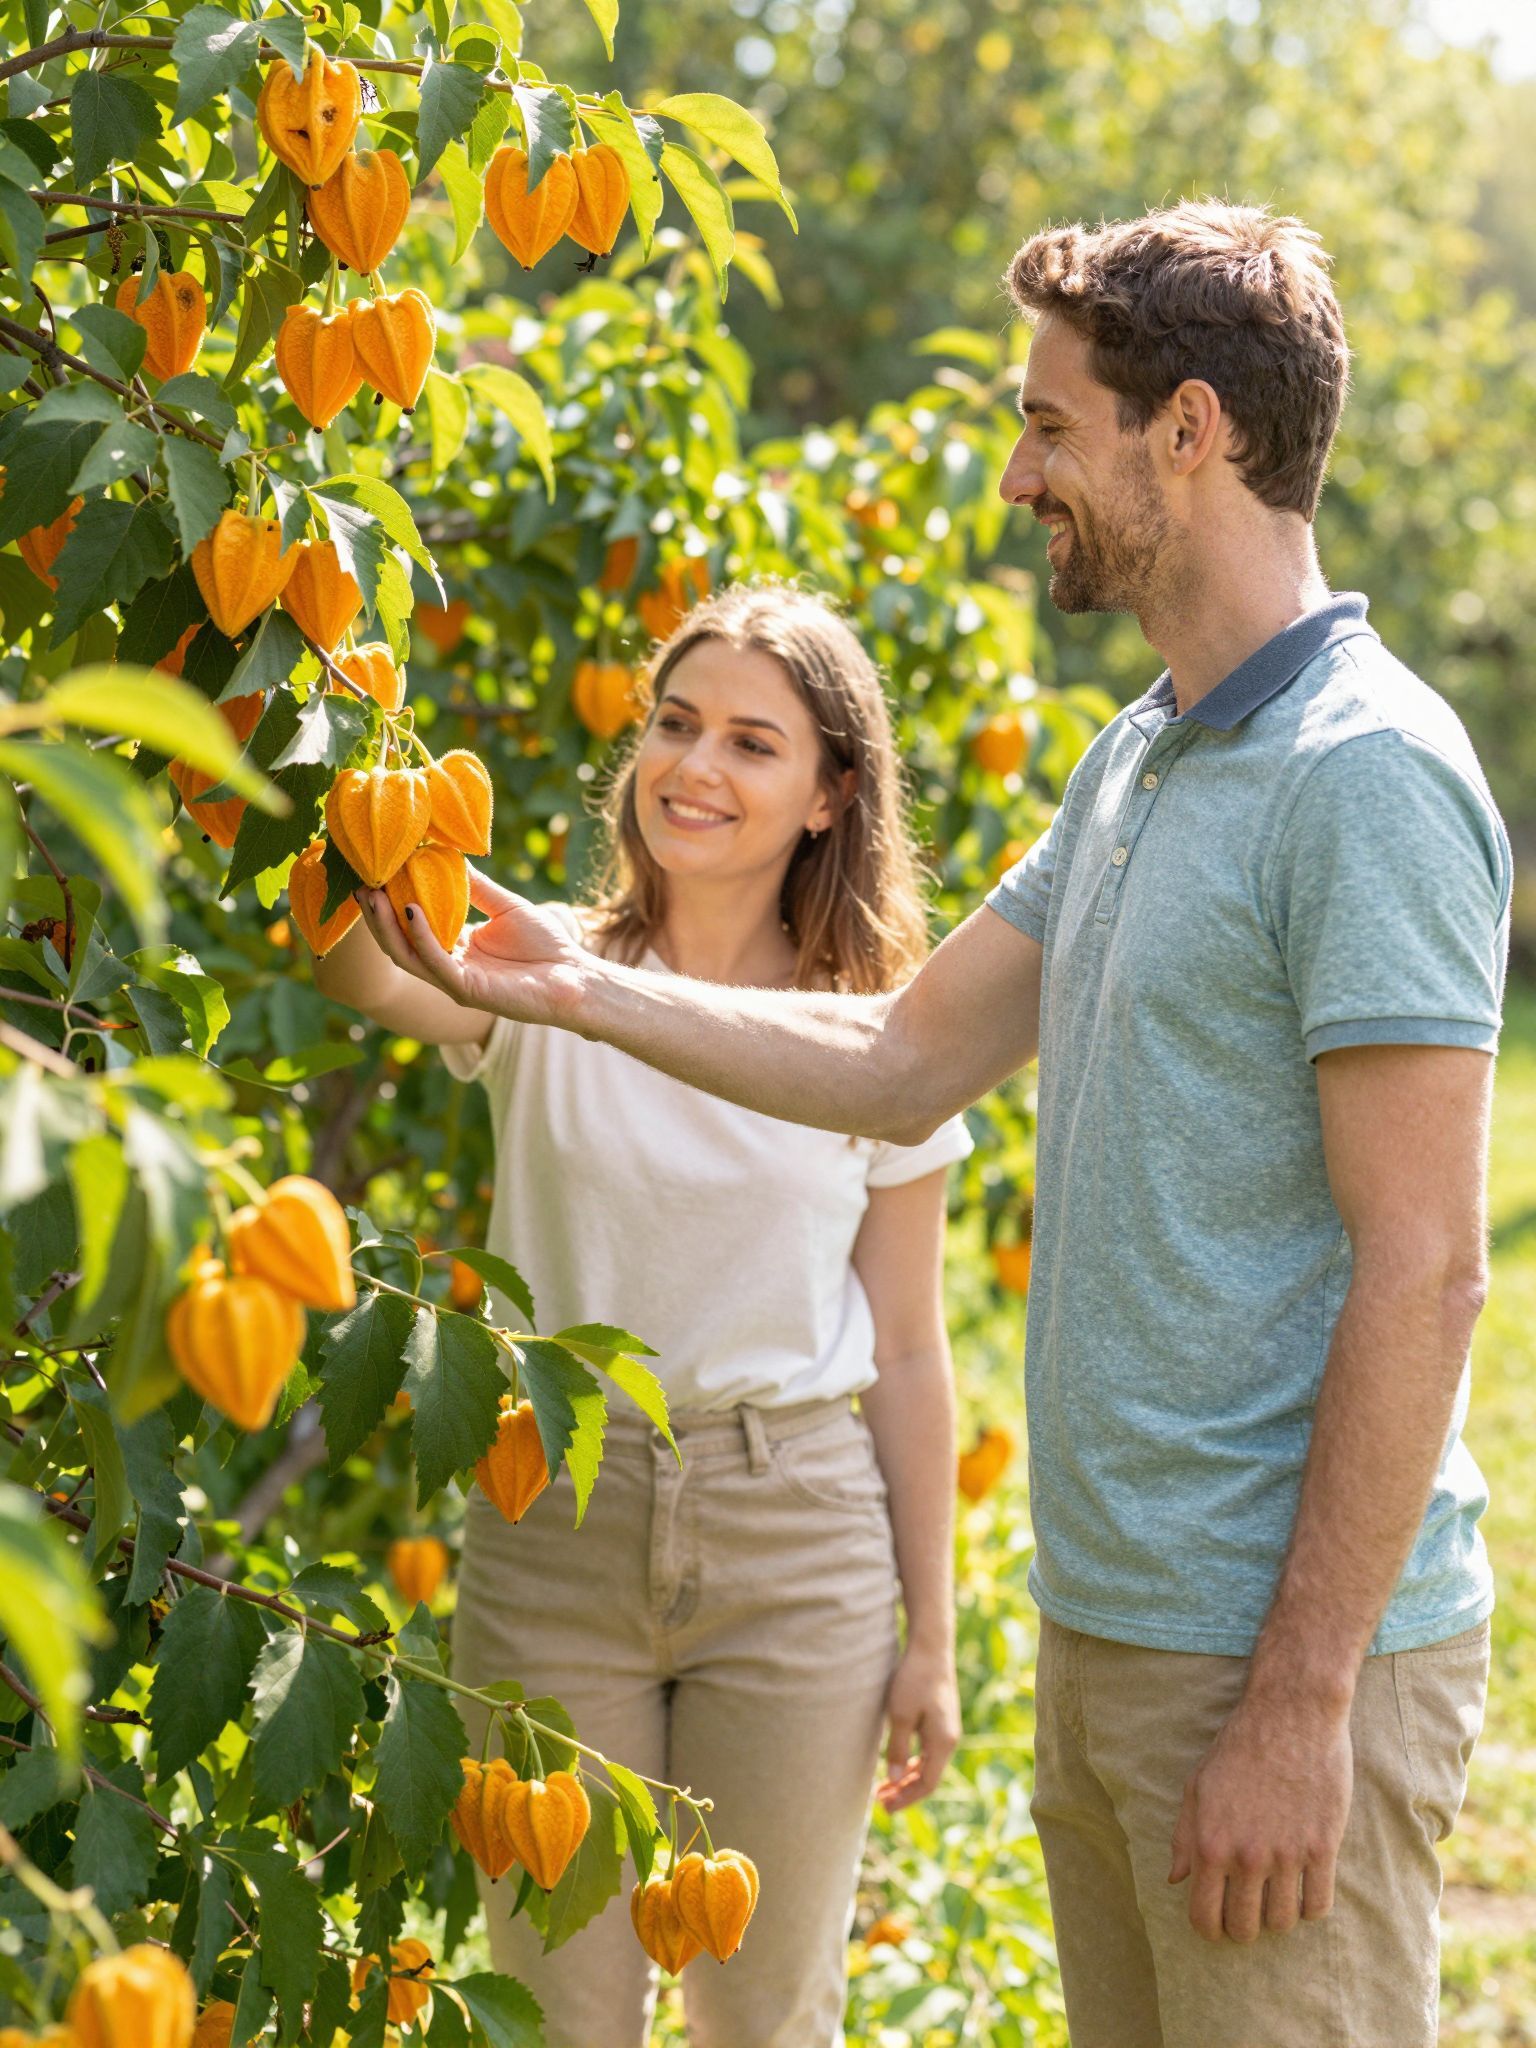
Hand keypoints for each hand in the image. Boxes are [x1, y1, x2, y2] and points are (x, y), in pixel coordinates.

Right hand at [356, 868, 588, 1025]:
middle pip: (397, 941)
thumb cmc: (546, 945)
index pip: (409, 924)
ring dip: (386, 925)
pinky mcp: (467, 990)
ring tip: (373, 894)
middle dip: (375, 915)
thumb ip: (476, 886)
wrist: (576, 978)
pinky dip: (420, 936)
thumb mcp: (505, 906)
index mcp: (454, 948)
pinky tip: (411, 910)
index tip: (375, 870)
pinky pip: (435, 962)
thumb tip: (445, 854)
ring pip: (407, 955)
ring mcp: (453, 981)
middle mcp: (447, 966)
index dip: (389, 900)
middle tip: (360, 882)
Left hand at [875, 1644, 959, 1813]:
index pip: (927, 1784)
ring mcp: (946, 1730)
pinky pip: (928, 1751)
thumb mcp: (900, 1715)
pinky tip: (898, 1762)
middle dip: (905, 1791)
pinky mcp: (941, 1720)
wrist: (931, 1648)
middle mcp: (949, 1740)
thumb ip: (897, 1749)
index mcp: (942, 1742)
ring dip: (907, 1777)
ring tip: (885, 1786)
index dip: (906, 1798)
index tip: (885, 1807)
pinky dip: (912, 1762)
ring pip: (928, 1764)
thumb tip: (893, 1780)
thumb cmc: (914, 1679)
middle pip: (928, 1777)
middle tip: (880, 1801)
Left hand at [1168, 1692, 1352, 1941]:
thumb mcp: (1198, 1786)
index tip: (1216, 1924)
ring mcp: (1287, 1855)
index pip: (1204, 1916)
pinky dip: (1309, 1907)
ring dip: (1277, 1917)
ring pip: (1283, 1922)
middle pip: (1245, 1928)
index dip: (1208, 1929)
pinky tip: (1303, 1889)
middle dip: (1243, 1928)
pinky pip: (1318, 1905)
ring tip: (1275, 1896)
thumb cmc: (1239, 1746)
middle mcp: (1247, 1856)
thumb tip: (1176, 1879)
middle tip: (1248, 1913)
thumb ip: (1184, 1837)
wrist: (1291, 1715)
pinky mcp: (1323, 1848)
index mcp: (1210, 1843)